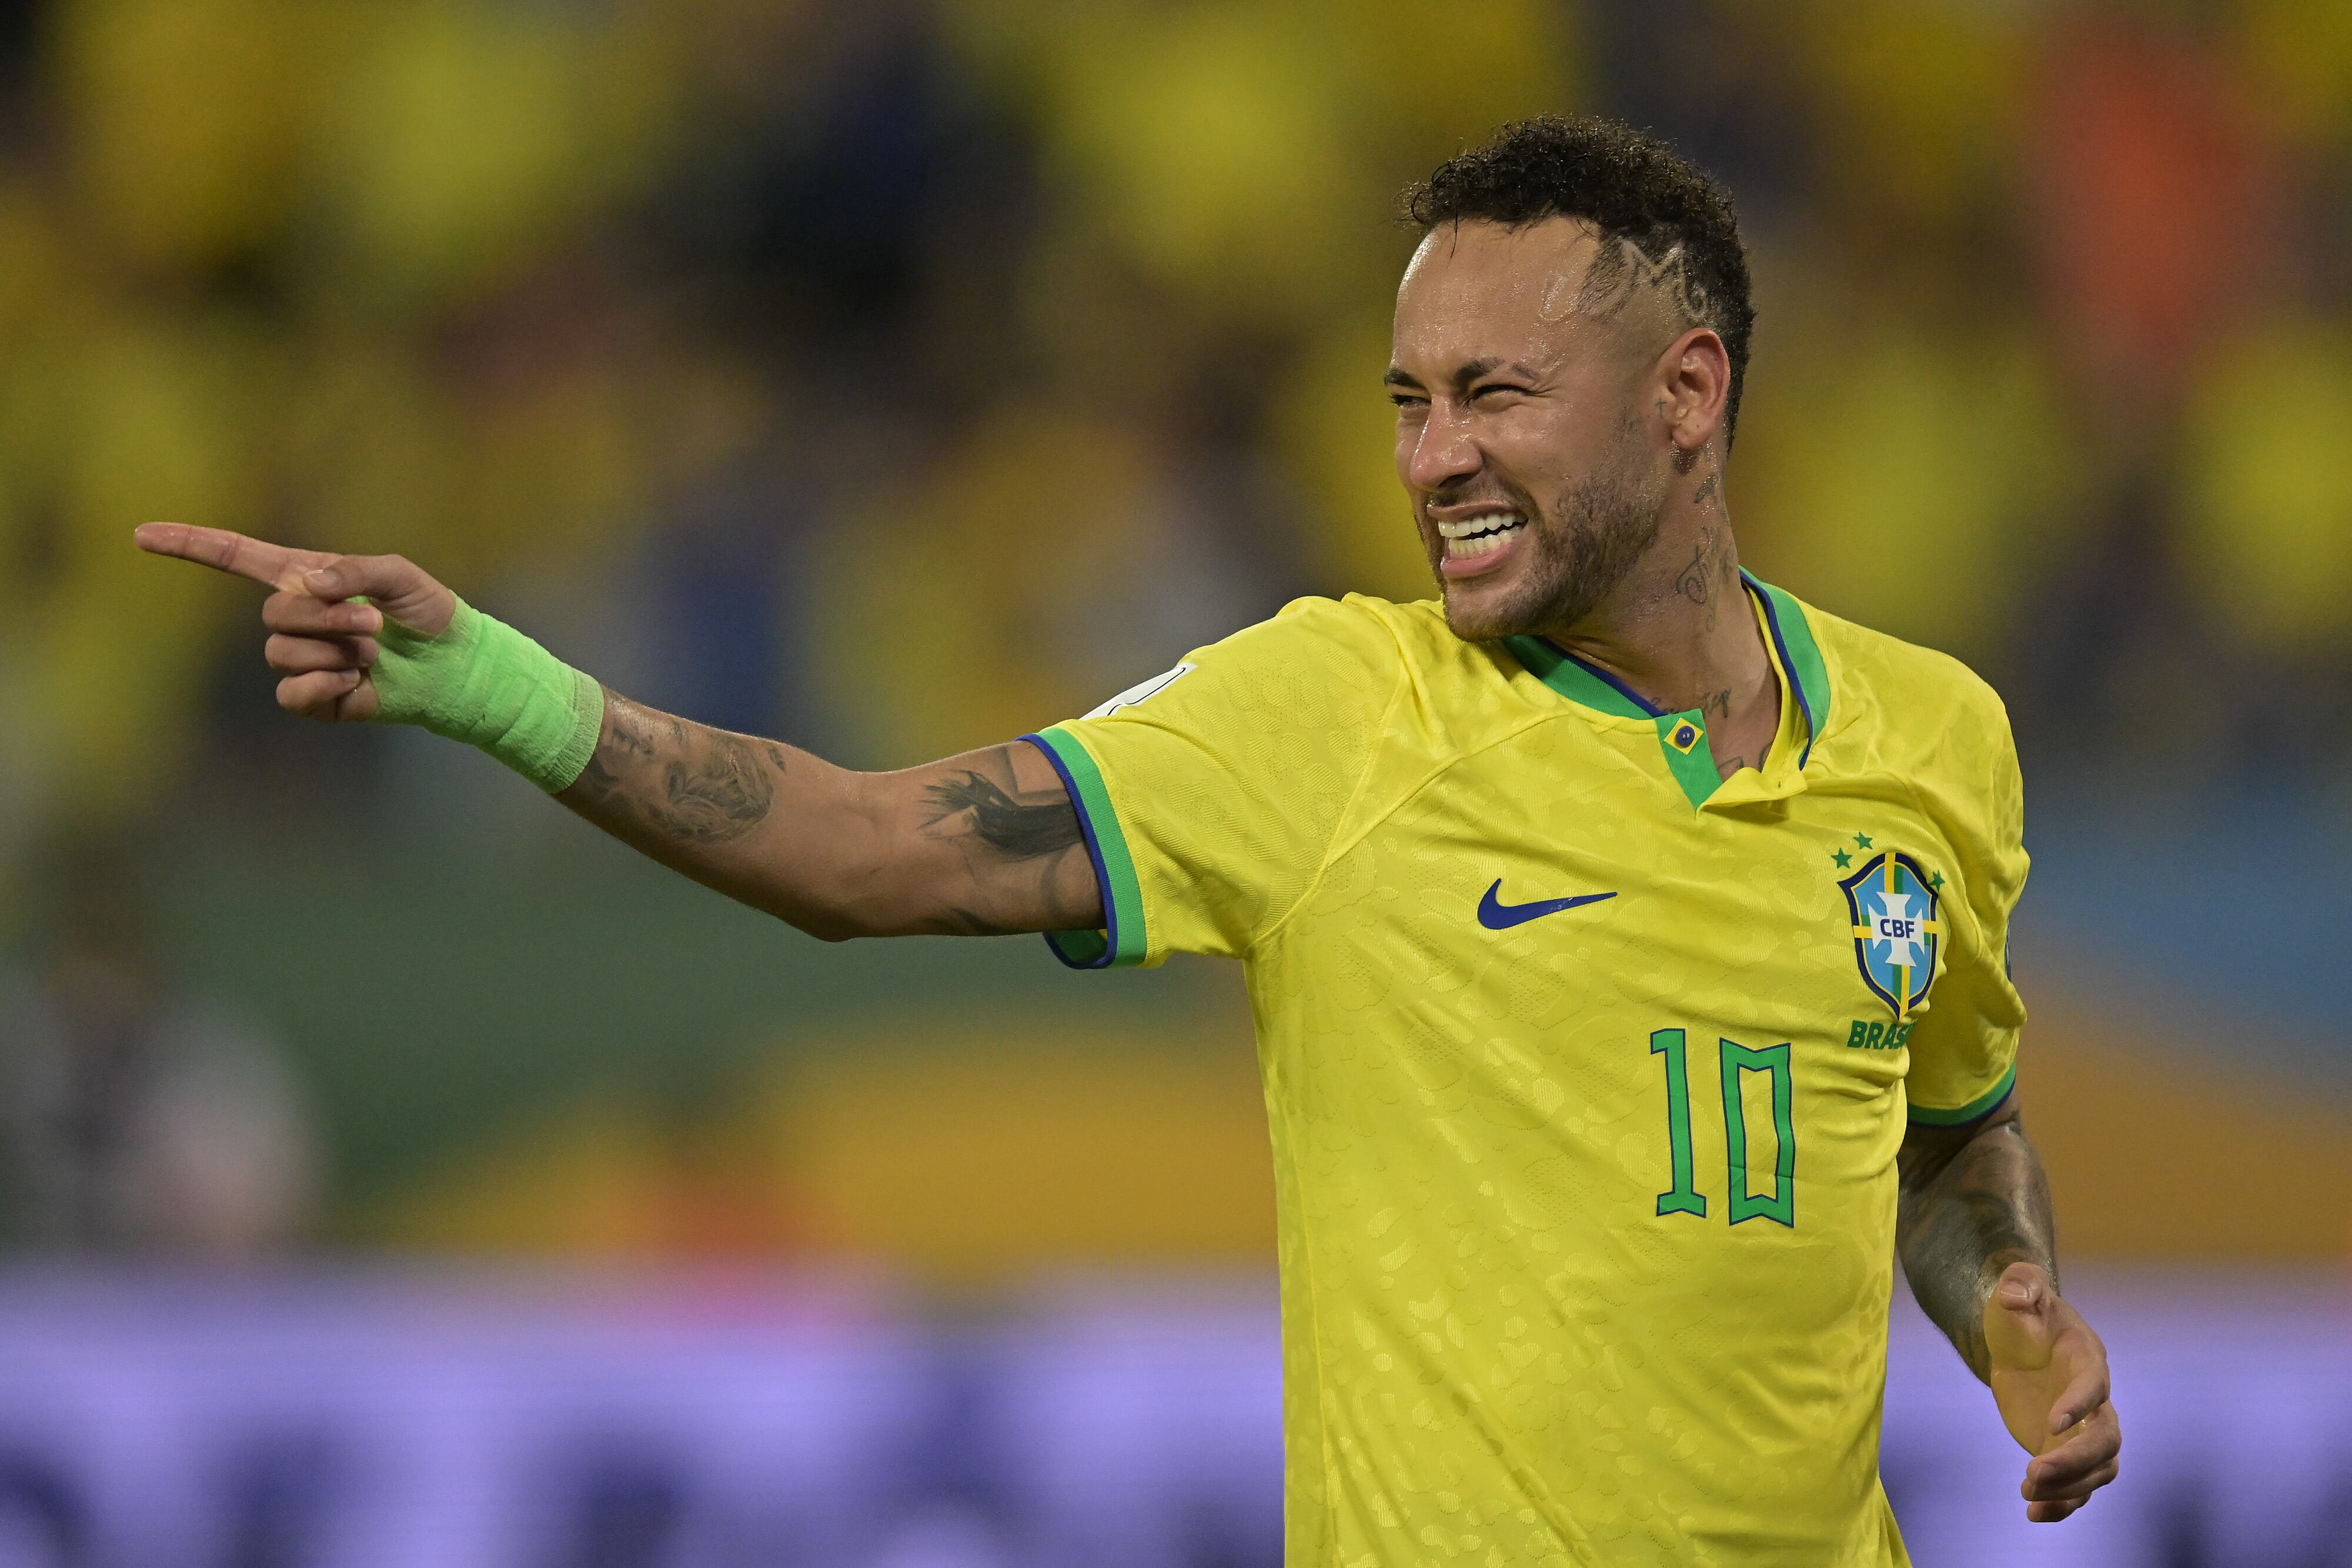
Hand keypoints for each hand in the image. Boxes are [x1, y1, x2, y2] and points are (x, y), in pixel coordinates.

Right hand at [135, 524, 454, 721]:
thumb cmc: (429, 613)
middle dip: (329, 619)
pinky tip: (356, 684)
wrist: (454, 666)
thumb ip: (353, 570)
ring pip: (283, 653)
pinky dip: (326, 686)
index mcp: (305, 579)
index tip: (142, 535)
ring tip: (372, 655)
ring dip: (336, 652)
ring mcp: (302, 660)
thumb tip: (306, 584)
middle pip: (274, 614)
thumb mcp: (398, 576)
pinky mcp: (313, 698)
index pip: (235, 558)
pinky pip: (290, 693)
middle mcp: (296, 619)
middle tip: (373, 627)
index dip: (190, 545)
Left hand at [1982, 1261, 2120, 1521]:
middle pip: (2106, 1439)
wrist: (2016, 1339)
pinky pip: (2078, 1485)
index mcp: (2086, 1359)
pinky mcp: (2066, 1450)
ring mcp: (2084, 1429)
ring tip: (2027, 1495)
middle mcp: (2095, 1400)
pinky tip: (2033, 1514)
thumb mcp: (2016, 1286)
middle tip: (2032, 1473)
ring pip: (2099, 1469)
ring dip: (2069, 1487)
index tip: (2050, 1424)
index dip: (2079, 1405)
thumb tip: (2011, 1298)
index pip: (2095, 1385)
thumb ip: (2018, 1284)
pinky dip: (2063, 1503)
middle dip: (2075, 1461)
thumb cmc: (2020, 1309)